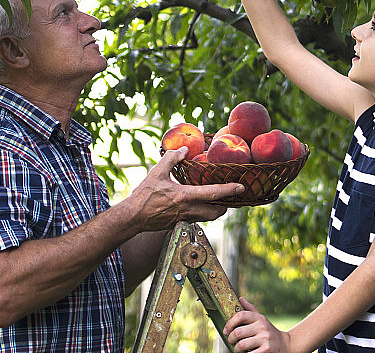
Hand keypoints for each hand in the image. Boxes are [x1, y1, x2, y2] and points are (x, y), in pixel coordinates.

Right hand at [125, 147, 243, 230]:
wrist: (133, 217)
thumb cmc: (144, 195)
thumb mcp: (156, 172)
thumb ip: (172, 158)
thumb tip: (184, 149)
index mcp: (185, 196)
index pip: (213, 193)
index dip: (229, 190)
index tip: (241, 187)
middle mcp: (188, 210)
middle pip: (216, 212)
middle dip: (226, 206)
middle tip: (231, 197)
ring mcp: (184, 219)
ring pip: (208, 217)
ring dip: (215, 210)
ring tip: (218, 200)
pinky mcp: (179, 224)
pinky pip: (196, 219)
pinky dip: (202, 212)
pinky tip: (198, 205)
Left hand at [224, 297, 290, 352]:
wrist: (285, 344)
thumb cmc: (269, 332)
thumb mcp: (261, 319)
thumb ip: (251, 310)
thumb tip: (241, 298)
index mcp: (259, 318)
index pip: (241, 315)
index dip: (230, 323)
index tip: (226, 330)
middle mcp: (262, 327)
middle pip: (238, 332)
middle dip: (231, 339)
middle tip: (232, 342)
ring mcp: (265, 339)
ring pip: (241, 345)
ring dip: (236, 350)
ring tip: (238, 350)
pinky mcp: (266, 350)